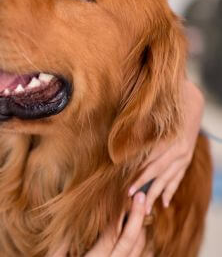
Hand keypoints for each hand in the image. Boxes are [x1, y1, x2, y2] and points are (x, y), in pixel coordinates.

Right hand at [52, 193, 146, 256]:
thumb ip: (63, 241)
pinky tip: (142, 235)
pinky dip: (145, 249)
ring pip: (139, 255)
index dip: (121, 215)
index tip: (125, 198)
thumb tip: (71, 216)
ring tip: (143, 212)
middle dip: (138, 218)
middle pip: (130, 243)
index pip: (111, 235)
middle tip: (141, 197)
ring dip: (143, 232)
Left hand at [128, 80, 203, 212]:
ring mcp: (185, 157)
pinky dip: (171, 190)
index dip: (138, 173)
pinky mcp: (187, 160)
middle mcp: (179, 151)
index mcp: (169, 140)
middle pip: (158, 172)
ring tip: (147, 207)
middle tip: (130, 196)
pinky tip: (165, 202)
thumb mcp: (153, 116)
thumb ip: (140, 128)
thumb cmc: (167, 108)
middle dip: (144, 185)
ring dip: (157, 193)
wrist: (191, 104)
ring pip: (169, 178)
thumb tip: (120, 139)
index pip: (150, 161)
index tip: (125, 183)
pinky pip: (178, 178)